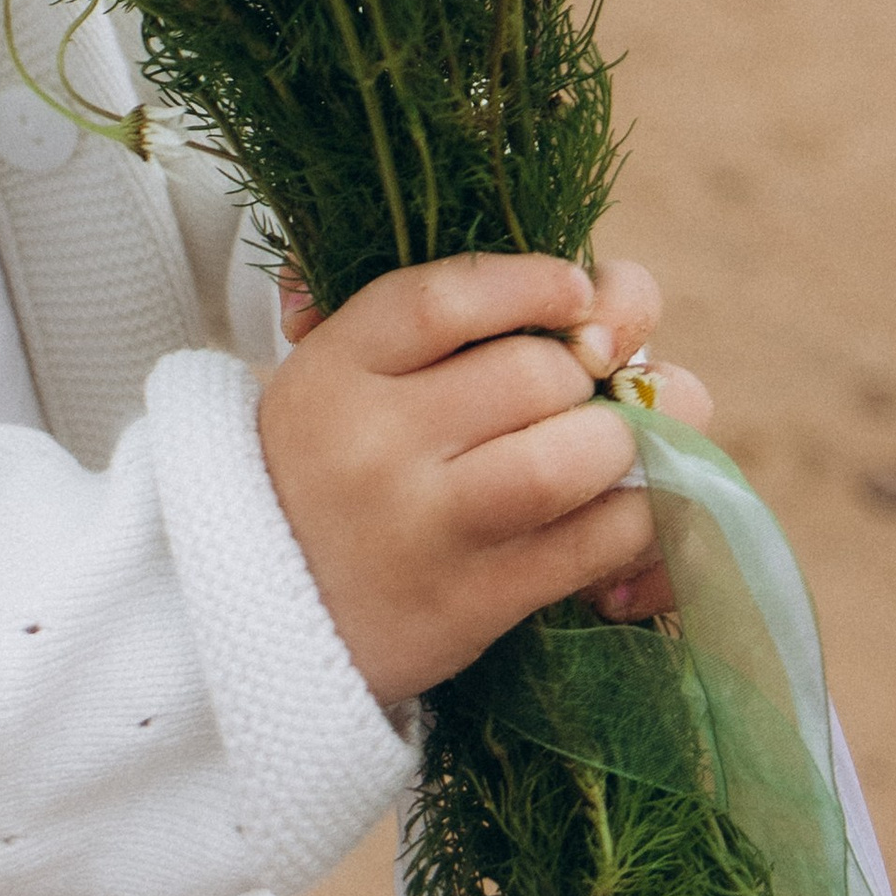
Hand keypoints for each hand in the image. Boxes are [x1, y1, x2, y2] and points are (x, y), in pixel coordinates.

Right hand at [256, 252, 714, 708]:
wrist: (263, 611)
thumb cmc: (332, 470)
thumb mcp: (351, 380)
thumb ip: (455, 330)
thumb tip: (612, 309)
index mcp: (335, 367)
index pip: (445, 299)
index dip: (530, 284)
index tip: (574, 291)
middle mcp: (373, 441)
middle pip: (531, 373)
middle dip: (583, 375)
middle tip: (582, 392)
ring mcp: (422, 527)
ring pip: (567, 460)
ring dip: (614, 446)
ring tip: (604, 450)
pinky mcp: (470, 603)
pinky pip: (591, 547)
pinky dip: (632, 517)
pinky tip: (618, 508)